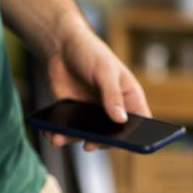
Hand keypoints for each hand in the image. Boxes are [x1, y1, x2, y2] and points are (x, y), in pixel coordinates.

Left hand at [45, 22, 150, 150]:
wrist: (62, 46)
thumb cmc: (91, 52)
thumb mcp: (105, 71)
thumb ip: (113, 95)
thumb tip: (121, 119)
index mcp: (130, 99)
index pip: (141, 123)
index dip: (139, 136)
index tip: (129, 145)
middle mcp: (114, 111)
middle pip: (114, 135)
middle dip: (101, 142)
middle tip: (89, 144)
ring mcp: (94, 115)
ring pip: (90, 137)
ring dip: (75, 140)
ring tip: (60, 139)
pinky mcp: (75, 116)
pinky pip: (71, 131)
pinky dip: (61, 134)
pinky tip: (52, 134)